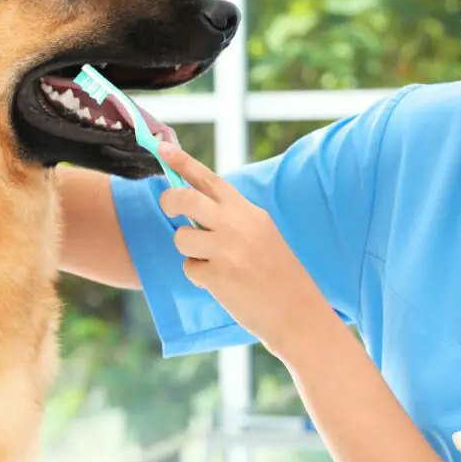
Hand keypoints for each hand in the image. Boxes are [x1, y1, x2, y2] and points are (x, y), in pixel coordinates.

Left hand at [156, 141, 334, 357]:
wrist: (299, 314)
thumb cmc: (277, 274)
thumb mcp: (261, 234)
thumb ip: (231, 218)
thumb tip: (192, 205)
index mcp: (248, 211)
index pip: (209, 179)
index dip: (182, 162)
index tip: (161, 146)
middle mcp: (237, 224)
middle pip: (185, 198)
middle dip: (169, 200)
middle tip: (169, 208)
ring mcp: (227, 249)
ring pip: (181, 237)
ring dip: (189, 251)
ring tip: (213, 263)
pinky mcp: (218, 275)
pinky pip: (189, 268)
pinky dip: (199, 276)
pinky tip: (223, 284)